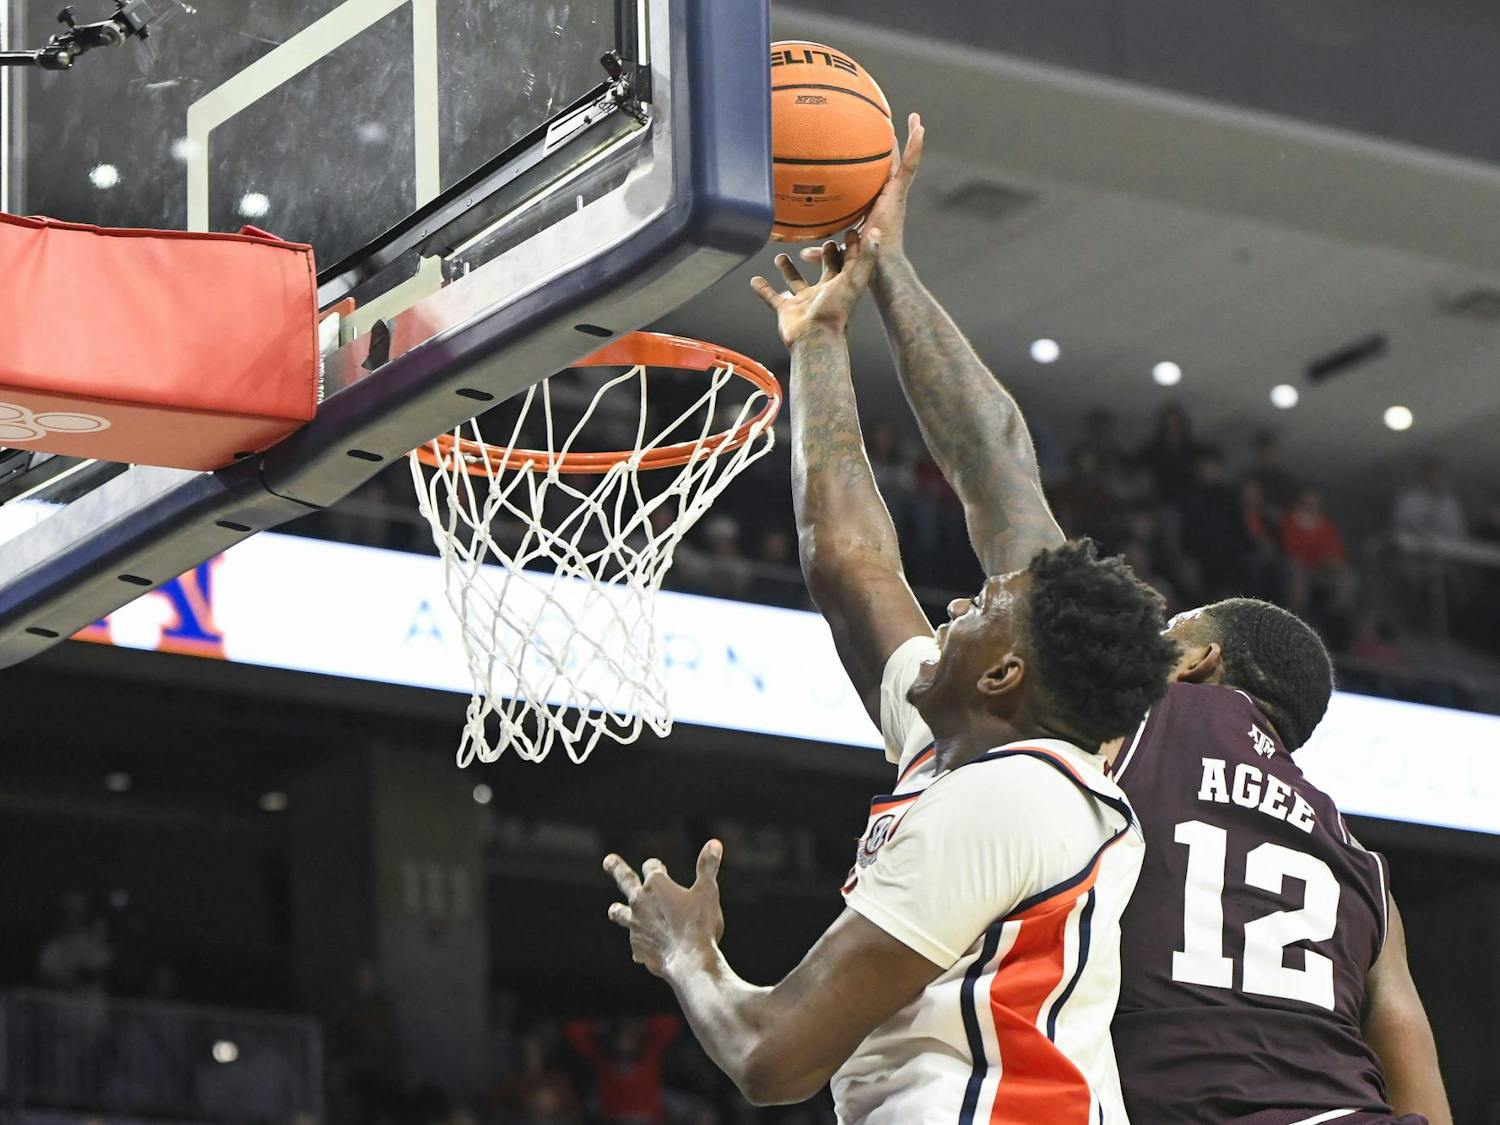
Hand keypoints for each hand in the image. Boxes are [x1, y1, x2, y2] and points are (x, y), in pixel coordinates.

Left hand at [605, 841, 725, 978]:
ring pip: (620, 913)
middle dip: (616, 868)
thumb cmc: (700, 924)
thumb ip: (708, 866)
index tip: (660, 868)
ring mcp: (635, 925)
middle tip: (607, 861)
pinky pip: (636, 942)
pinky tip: (644, 948)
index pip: (651, 866)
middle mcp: (640, 901)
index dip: (657, 866)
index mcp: (656, 884)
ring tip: (614, 909)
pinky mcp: (637, 947)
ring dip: (618, 910)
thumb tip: (714, 843)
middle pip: (625, 879)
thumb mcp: (708, 891)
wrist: (690, 961)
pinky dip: (641, 941)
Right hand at [751, 227, 880, 348]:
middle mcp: (824, 292)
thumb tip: (876, 232)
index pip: (848, 261)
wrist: (814, 338)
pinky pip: (773, 297)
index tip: (850, 230)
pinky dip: (764, 290)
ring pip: (796, 282)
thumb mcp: (854, 278)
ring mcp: (805, 302)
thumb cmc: (835, 310)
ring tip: (781, 256)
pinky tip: (755, 280)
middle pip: (824, 270)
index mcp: (841, 284)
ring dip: (789, 270)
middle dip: (823, 255)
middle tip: (821, 239)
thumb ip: (865, 256)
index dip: (850, 246)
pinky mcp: (787, 310)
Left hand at [802, 112, 923, 267]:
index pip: (875, 181)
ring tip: (915, 119)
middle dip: (892, 147)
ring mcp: (896, 194)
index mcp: (875, 206)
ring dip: (912, 140)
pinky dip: (916, 146)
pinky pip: (909, 166)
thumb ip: (823, 251)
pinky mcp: (899, 193)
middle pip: (891, 166)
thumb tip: (803, 254)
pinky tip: (920, 129)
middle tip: (890, 126)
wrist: (878, 265)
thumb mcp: (839, 250)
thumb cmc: (862, 261)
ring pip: (905, 162)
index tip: (869, 150)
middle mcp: (888, 197)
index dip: (874, 166)